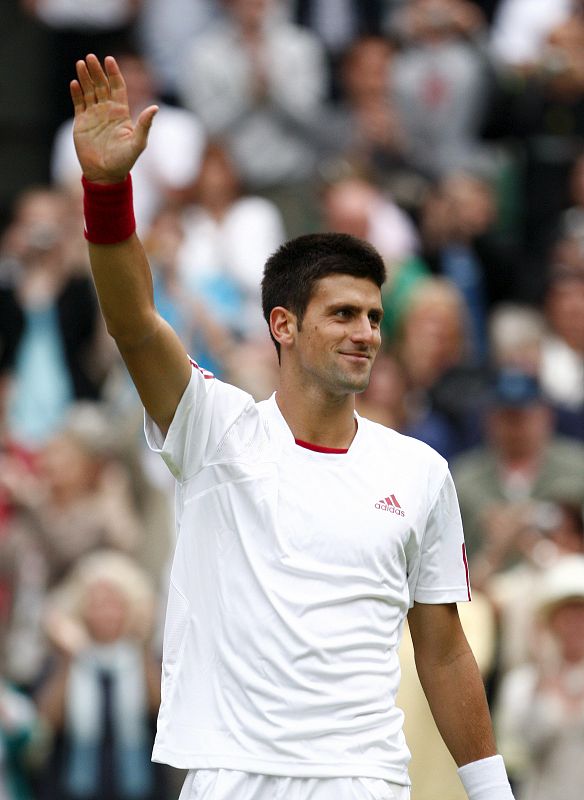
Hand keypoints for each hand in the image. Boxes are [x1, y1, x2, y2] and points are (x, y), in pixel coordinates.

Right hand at [70, 54, 157, 183]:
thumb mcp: (137, 143)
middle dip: (97, 71)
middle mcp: (107, 111)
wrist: (105, 175)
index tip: (110, 60)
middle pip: (101, 85)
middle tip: (91, 58)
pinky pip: (78, 103)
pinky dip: (76, 93)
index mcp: (121, 113)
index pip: (117, 87)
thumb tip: (156, 107)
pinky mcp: (82, 123)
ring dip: (85, 77)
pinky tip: (75, 83)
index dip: (114, 73)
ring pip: (89, 91)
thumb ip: (144, 124)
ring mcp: (94, 115)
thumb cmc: (124, 161)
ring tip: (81, 63)